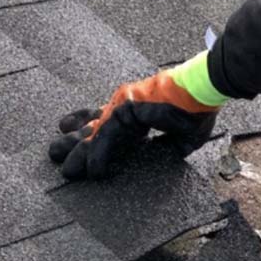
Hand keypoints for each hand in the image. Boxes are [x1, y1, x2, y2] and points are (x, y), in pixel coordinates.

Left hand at [49, 68, 219, 179]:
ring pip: (93, 131)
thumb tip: (163, 159)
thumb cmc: (198, 108)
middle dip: (72, 141)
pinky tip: (92, 169)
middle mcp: (125, 104)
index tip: (71, 134)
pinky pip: (107, 136)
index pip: (105, 120)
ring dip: (77, 150)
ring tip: (60, 161)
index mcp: (136, 109)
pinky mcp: (127, 109)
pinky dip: (99, 154)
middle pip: (91, 125)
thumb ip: (169, 147)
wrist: (204, 90)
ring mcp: (123, 105)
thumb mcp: (182, 136)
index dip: (86, 127)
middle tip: (55, 153)